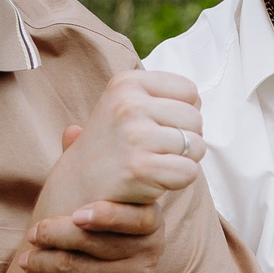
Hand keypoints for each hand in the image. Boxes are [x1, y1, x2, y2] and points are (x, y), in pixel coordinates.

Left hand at [19, 197, 170, 272]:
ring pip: (74, 267)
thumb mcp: (122, 217)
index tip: (77, 215)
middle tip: (33, 234)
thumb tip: (68, 140)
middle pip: (91, 241)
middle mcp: (146, 254)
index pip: (136, 219)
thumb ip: (103, 184)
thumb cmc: (116, 248)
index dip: (107, 216)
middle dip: (53, 235)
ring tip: (26, 260)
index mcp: (151, 225)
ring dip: (41, 262)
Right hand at [34, 70, 205, 220]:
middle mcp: (128, 104)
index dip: (182, 114)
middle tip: (156, 152)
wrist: (75, 189)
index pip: (189, 91)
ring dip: (183, 161)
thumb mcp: (124, 107)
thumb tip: (197, 100)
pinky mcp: (140, 168)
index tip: (157, 128)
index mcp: (126, 83)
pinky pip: (188, 172)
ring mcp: (134, 136)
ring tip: (154, 165)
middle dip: (186, 140)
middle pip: (196, 118)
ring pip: (197, 146)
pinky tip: (153, 181)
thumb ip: (160, 97)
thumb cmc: (111, 148)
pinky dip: (178, 181)